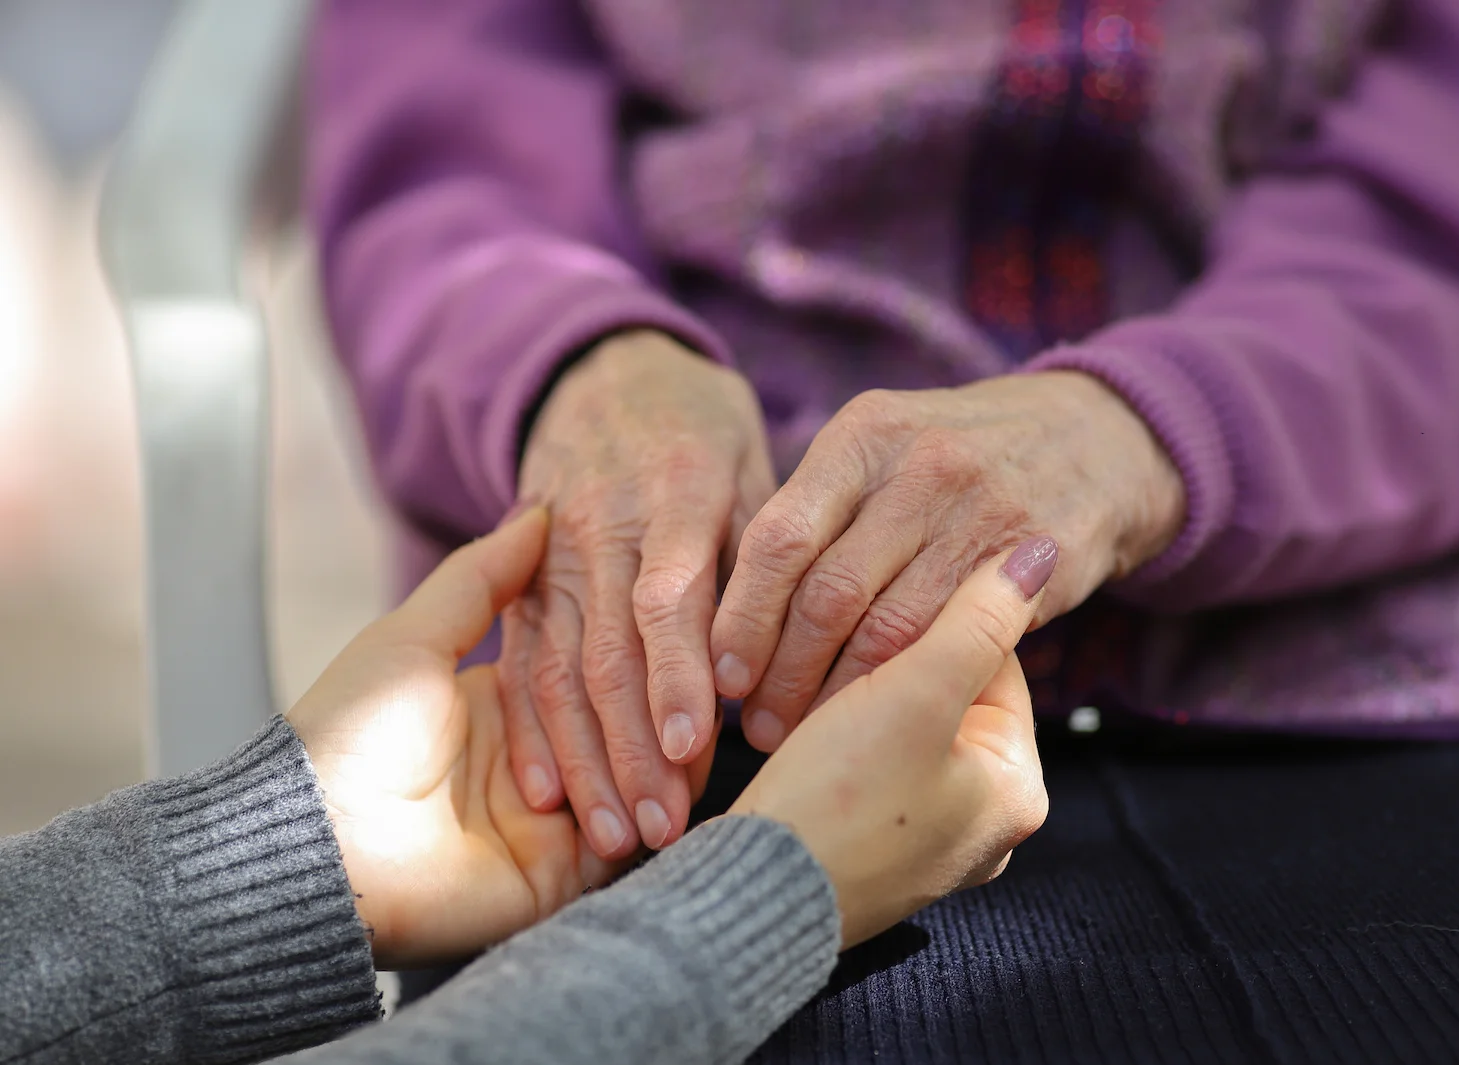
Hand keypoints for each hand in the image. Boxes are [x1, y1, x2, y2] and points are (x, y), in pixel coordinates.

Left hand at [288, 506, 711, 967]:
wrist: (322, 839)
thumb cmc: (353, 729)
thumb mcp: (416, 636)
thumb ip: (481, 579)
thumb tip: (538, 512)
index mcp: (503, 706)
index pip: (590, 672)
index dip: (634, 653)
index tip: (679, 625)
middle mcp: (536, 765)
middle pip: (621, 730)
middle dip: (664, 713)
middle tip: (709, 685)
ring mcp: (551, 824)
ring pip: (634, 785)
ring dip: (667, 766)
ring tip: (704, 739)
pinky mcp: (558, 877)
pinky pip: (624, 847)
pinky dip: (655, 817)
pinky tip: (684, 788)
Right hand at [503, 330, 775, 858]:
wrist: (603, 373)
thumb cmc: (702, 431)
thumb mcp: (749, 464)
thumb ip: (764, 555)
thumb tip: (786, 658)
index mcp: (674, 494)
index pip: (671, 598)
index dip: (678, 676)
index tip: (696, 750)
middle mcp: (602, 528)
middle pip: (608, 650)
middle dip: (632, 748)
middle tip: (661, 830)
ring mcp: (550, 556)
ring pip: (558, 669)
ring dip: (584, 759)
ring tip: (612, 836)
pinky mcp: (519, 580)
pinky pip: (519, 661)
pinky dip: (530, 730)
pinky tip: (546, 793)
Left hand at [710, 371, 1183, 750]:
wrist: (1098, 441)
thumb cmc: (956, 461)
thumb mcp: (884, 450)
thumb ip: (817, 510)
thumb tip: (725, 606)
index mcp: (864, 435)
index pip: (779, 538)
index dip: (742, 618)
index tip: (720, 675)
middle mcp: (920, 466)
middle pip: (826, 593)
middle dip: (782, 672)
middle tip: (757, 722)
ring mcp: (981, 513)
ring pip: (886, 631)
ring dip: (836, 696)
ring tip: (804, 731)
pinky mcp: (1032, 565)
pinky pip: (951, 645)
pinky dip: (904, 690)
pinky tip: (876, 717)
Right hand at [730, 537, 1055, 946]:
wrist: (751, 897)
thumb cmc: (839, 801)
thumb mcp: (917, 694)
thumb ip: (978, 619)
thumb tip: (1040, 555)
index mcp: (1019, 790)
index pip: (996, 664)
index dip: (935, 621)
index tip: (879, 604)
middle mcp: (985, 825)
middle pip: (951, 699)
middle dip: (894, 665)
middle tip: (838, 648)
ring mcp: (928, 844)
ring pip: (903, 731)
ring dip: (858, 699)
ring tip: (809, 690)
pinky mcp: (873, 852)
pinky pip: (870, 771)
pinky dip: (838, 743)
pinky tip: (801, 734)